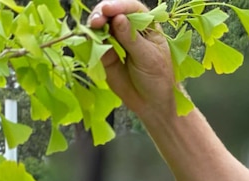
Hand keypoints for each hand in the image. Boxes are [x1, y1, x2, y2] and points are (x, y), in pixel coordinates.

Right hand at [88, 0, 174, 117]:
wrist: (151, 103)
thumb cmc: (158, 79)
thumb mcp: (149, 58)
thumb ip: (132, 39)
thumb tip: (118, 18)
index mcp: (147, 26)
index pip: (133, 8)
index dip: (120, 5)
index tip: (108, 9)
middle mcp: (130, 29)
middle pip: (113, 12)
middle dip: (102, 13)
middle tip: (97, 21)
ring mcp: (116, 40)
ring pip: (101, 25)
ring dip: (94, 25)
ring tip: (92, 29)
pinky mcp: (104, 53)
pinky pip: (94, 42)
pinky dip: (90, 39)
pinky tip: (89, 40)